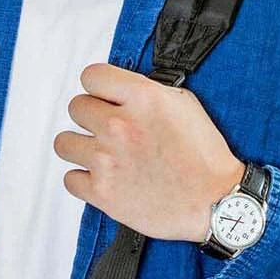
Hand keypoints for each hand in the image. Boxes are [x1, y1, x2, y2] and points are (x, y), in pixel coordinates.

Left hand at [52, 63, 246, 243]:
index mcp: (142, 98)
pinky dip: (83, 180)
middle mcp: (119, 125)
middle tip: (108, 129)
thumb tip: (122, 89)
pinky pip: (70, 179)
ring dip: (80, 146)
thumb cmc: (204, 156)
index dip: (99, 87)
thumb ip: (147, 91)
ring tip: (100, 154)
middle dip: (91, 116)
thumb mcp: (184, 104)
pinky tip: (102, 178)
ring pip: (64, 142)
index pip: (92, 76)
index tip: (105, 97)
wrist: (215, 202)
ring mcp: (106, 160)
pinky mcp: (101, 192)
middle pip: (76, 107)